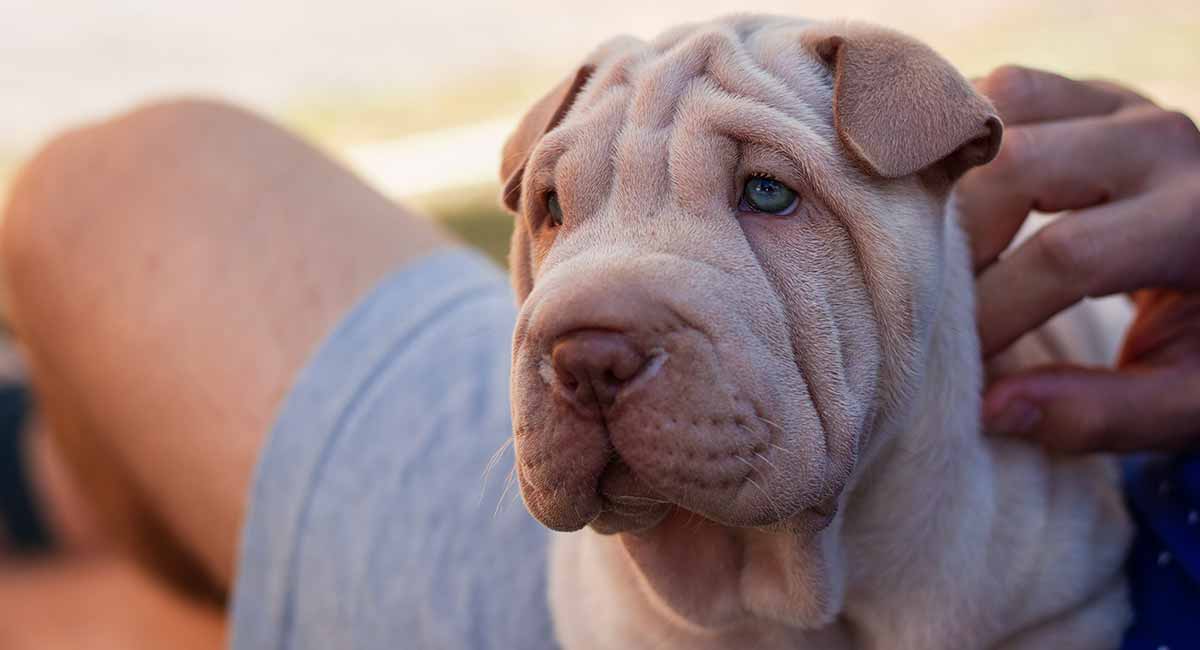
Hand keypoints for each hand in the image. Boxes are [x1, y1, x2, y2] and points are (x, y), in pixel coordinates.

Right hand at [959, 65, 1199, 452]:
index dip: (993, 312)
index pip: (1066, 255)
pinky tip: (939, 192)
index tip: (959, 364)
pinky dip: (957, 133)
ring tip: (927, 239)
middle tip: (933, 300)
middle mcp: (1161, 142)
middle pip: (1016, 163)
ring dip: (947, 168)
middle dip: (955, 238)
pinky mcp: (1090, 95)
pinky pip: (1002, 90)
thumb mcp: (1187, 400)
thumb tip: (990, 409)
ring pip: (1000, 102)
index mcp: (1195, 220)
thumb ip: (1098, 413)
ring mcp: (1123, 105)